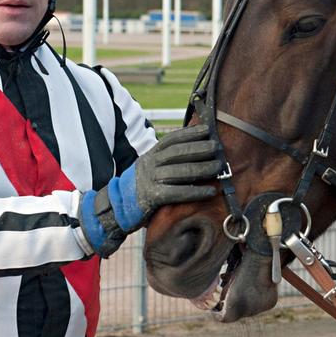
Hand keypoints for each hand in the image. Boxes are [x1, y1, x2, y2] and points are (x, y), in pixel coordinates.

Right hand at [79, 124, 221, 256]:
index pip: (172, 139)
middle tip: (218, 147)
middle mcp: (150, 164)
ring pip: (179, 171)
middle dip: (199, 148)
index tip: (207, 129)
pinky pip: (177, 193)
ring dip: (202, 168)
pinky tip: (210, 191)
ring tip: (219, 167)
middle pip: (177, 153)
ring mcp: (150, 180)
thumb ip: (166, 159)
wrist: (116, 207)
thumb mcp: (150, 167)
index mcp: (150, 154)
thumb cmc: (141, 186)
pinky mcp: (152, 197)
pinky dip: (195, 192)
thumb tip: (194, 150)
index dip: (190, 133)